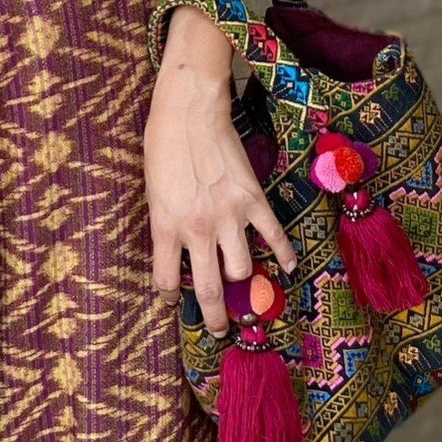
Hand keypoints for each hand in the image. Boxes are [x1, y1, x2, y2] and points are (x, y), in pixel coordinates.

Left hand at [144, 12, 296, 337]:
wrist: (190, 109)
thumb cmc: (161, 144)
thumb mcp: (151, 190)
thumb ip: (165, 222)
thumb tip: (177, 248)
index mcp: (165, 227)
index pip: (166, 280)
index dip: (167, 295)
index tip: (170, 299)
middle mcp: (197, 230)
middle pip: (208, 291)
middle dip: (215, 318)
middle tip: (219, 331)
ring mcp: (228, 217)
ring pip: (242, 271)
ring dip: (243, 282)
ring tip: (246, 290)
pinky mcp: (253, 200)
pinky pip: (274, 237)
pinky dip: (285, 255)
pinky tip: (289, 268)